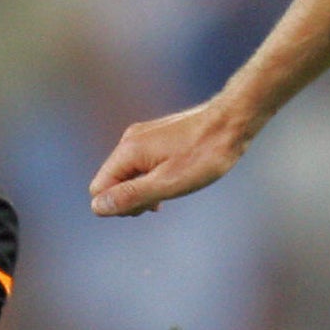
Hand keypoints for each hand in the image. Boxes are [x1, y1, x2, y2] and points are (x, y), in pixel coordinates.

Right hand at [89, 101, 247, 216]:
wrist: (232, 122)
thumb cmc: (204, 155)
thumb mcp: (168, 183)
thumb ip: (131, 195)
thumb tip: (97, 207)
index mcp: (128, 150)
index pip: (99, 189)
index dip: (119, 205)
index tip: (150, 205)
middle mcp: (130, 139)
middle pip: (112, 181)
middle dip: (131, 198)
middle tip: (162, 201)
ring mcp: (143, 136)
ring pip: (128, 173)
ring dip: (144, 189)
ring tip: (171, 192)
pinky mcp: (157, 136)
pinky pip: (142, 164)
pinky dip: (152, 177)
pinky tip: (174, 181)